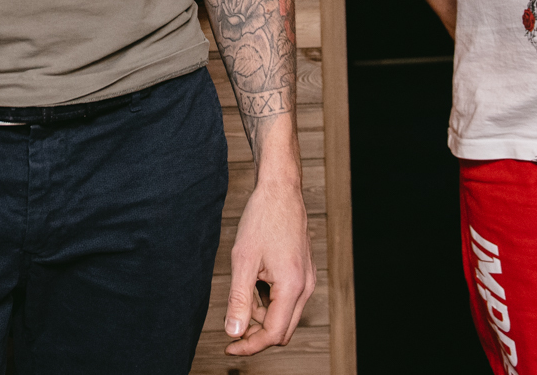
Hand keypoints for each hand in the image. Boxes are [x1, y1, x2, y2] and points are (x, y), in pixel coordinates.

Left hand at [223, 176, 315, 354]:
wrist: (280, 191)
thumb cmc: (262, 220)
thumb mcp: (243, 260)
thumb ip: (239, 300)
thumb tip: (234, 332)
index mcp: (292, 286)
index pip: (273, 334)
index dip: (250, 346)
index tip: (229, 346)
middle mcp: (305, 287)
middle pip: (282, 330)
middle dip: (256, 334)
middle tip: (232, 326)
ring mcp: (307, 280)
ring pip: (284, 316)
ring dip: (262, 315)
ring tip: (242, 291)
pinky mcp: (303, 273)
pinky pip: (287, 299)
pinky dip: (269, 301)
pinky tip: (254, 282)